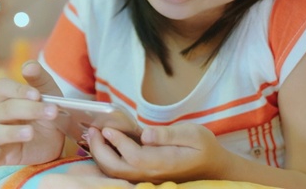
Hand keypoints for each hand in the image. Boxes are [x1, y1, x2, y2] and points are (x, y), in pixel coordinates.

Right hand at [0, 61, 64, 166]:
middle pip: (5, 109)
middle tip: (52, 112)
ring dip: (13, 132)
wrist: (59, 137)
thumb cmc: (49, 109)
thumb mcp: (49, 91)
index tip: (37, 95)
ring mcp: (0, 134)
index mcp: (7, 96)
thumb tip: (28, 67)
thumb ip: (39, 77)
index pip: (2, 87)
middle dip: (30, 110)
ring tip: (31, 132)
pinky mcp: (5, 153)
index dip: (18, 90)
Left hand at [87, 122, 225, 182]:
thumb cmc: (203, 147)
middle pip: (117, 168)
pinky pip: (119, 172)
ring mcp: (146, 178)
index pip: (134, 157)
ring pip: (115, 173)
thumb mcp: (193, 134)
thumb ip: (169, 134)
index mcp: (163, 163)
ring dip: (100, 155)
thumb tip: (145, 134)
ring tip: (94, 136)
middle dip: (100, 150)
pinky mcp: (143, 176)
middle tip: (92, 130)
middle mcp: (151, 174)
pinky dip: (106, 160)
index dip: (118, 143)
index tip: (107, 128)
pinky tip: (103, 144)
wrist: (212, 166)